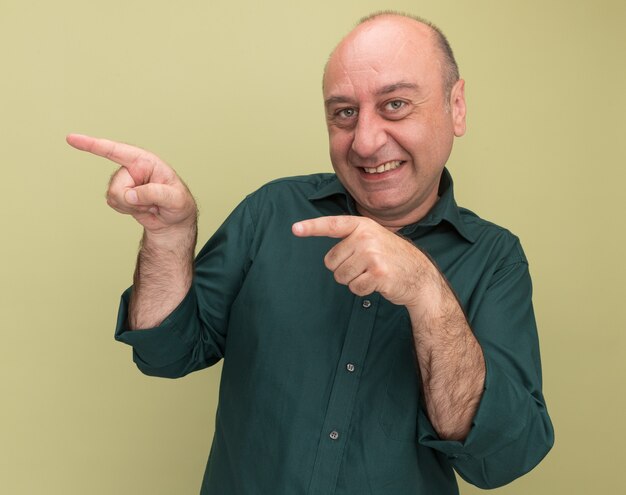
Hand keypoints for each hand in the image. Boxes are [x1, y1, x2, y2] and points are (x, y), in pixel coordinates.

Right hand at [66, 134, 196, 234]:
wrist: (173, 220)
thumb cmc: (179, 204)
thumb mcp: (175, 199)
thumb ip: (154, 194)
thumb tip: (129, 195)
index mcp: (145, 161)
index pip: (116, 151)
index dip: (93, 145)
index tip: (71, 138)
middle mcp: (132, 168)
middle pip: (116, 186)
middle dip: (132, 200)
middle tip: (153, 204)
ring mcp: (124, 181)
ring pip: (114, 196)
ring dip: (132, 206)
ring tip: (150, 205)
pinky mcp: (120, 193)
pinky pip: (114, 204)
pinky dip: (128, 210)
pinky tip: (142, 208)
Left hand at [292, 215, 426, 305]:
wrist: (420, 276)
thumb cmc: (392, 258)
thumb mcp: (374, 238)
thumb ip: (352, 239)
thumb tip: (327, 252)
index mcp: (363, 225)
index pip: (332, 225)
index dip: (311, 227)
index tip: (295, 229)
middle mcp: (366, 237)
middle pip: (331, 261)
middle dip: (344, 268)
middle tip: (366, 266)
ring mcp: (372, 254)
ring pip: (341, 276)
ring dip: (354, 280)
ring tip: (373, 274)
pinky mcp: (377, 273)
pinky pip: (354, 287)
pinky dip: (363, 290)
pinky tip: (378, 283)